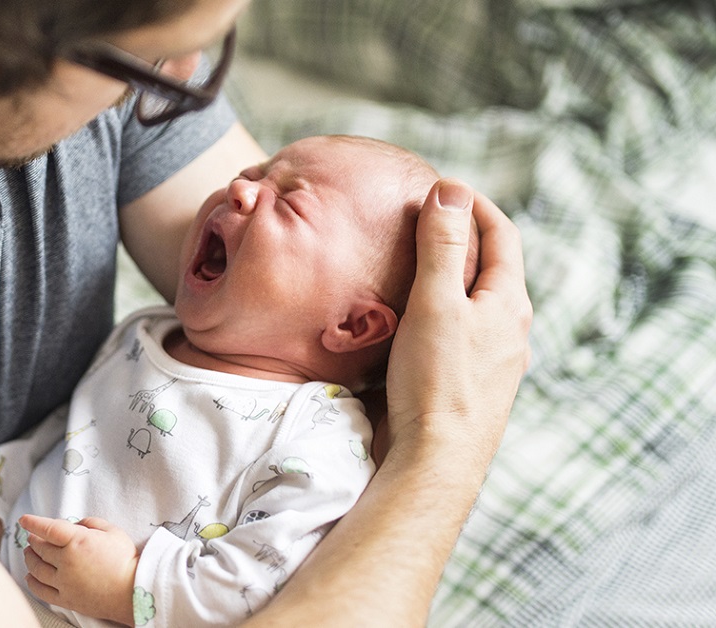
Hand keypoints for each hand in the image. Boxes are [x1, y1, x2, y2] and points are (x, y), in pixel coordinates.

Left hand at [19, 514, 137, 625]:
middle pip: (40, 548)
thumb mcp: (112, 531)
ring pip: (36, 568)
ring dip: (29, 558)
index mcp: (77, 541)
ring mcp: (64, 582)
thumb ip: (90, 523)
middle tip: (32, 537)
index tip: (24, 520)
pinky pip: (41, 590)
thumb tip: (74, 525)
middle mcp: (67, 561)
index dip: (33, 523)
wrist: (133, 592)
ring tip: (29, 553)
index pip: (48, 529)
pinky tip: (30, 576)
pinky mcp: (66, 599)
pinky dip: (32, 582)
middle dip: (33, 540)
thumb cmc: (126, 560)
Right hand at [386, 179, 531, 472]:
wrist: (435, 463)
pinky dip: (437, 313)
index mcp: (509, 304)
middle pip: (491, 269)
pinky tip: (408, 323)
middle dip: (460, 240)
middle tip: (421, 221)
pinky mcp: (467, 386)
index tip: (443, 188)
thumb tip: (451, 191)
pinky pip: (457, 335)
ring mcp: (491, 363)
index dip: (475, 206)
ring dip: (447, 279)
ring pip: (473, 305)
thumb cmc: (437, 382)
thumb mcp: (436, 303)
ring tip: (410, 266)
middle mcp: (509, 331)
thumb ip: (442, 246)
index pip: (503, 236)